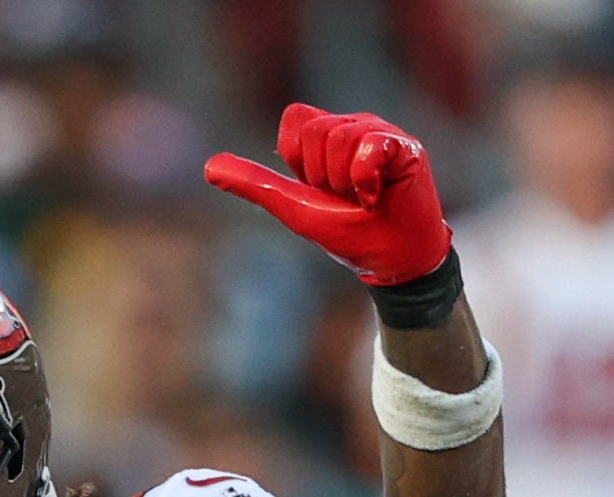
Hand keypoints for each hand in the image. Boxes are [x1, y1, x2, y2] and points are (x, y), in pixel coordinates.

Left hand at [203, 104, 450, 288]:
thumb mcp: (296, 209)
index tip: (319, 187)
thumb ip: (256, 186)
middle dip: (323, 176)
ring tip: (365, 198)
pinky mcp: (405, 146)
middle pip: (317, 130)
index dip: (299, 158)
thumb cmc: (350, 234)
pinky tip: (378, 195)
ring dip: (346, 183)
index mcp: (327, 136)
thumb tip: (209, 167)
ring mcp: (381, 132)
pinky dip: (365, 180)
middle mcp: (354, 125)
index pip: (296, 119)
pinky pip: (370, 146)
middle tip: (345, 197)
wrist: (394, 260)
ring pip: (341, 138)